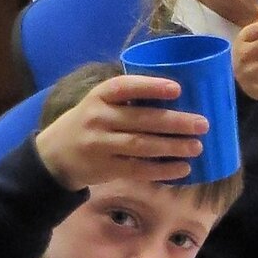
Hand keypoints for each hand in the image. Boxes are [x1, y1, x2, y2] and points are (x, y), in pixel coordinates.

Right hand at [35, 75, 207, 189]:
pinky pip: (138, 169)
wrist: (53, 156)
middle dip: (174, 122)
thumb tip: (180, 100)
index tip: (177, 89)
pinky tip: (183, 168)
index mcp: (99, 96)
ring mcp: (100, 144)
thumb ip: (129, 101)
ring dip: (172, 146)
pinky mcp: (105, 168)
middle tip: (203, 124)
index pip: (124, 87)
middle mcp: (98, 118)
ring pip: (141, 145)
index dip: (151, 87)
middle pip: (141, 119)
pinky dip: (162, 170)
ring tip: (197, 146)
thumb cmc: (89, 123)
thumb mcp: (100, 104)